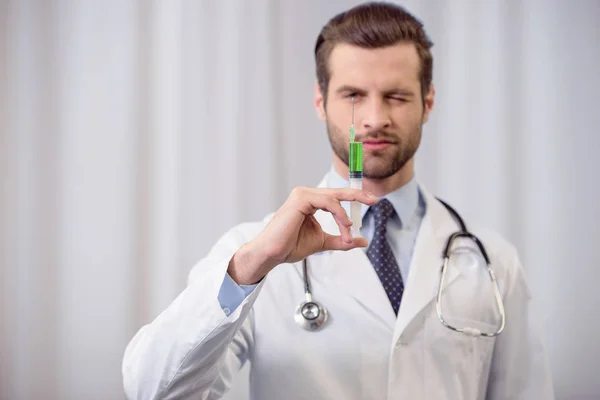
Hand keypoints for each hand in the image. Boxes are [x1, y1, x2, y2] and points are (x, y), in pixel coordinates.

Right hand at [228, 186, 376, 284]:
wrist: (273, 254)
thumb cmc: (290, 246)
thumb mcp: (323, 242)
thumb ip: (341, 240)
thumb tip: (362, 241)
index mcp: (310, 201)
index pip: (335, 196)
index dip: (354, 197)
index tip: (371, 201)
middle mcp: (305, 195)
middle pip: (337, 192)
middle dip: (357, 195)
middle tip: (374, 200)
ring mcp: (302, 195)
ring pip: (334, 198)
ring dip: (345, 217)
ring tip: (349, 233)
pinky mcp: (300, 199)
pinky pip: (327, 202)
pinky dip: (339, 214)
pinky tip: (344, 226)